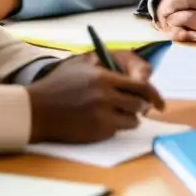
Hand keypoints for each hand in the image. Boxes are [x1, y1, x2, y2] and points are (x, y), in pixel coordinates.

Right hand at [27, 50, 164, 143]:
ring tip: (118, 113)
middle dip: (142, 107)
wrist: (35, 109)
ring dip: (130, 118)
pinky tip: (103, 120)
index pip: (141, 86)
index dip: (153, 95)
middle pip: (140, 105)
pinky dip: (116, 127)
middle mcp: (104, 97)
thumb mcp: (84, 62)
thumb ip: (112, 63)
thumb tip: (140, 75)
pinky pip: (117, 131)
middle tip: (139, 107)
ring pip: (132, 120)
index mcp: (104, 77)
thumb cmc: (60, 83)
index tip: (159, 103)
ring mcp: (100, 116)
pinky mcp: (95, 132)